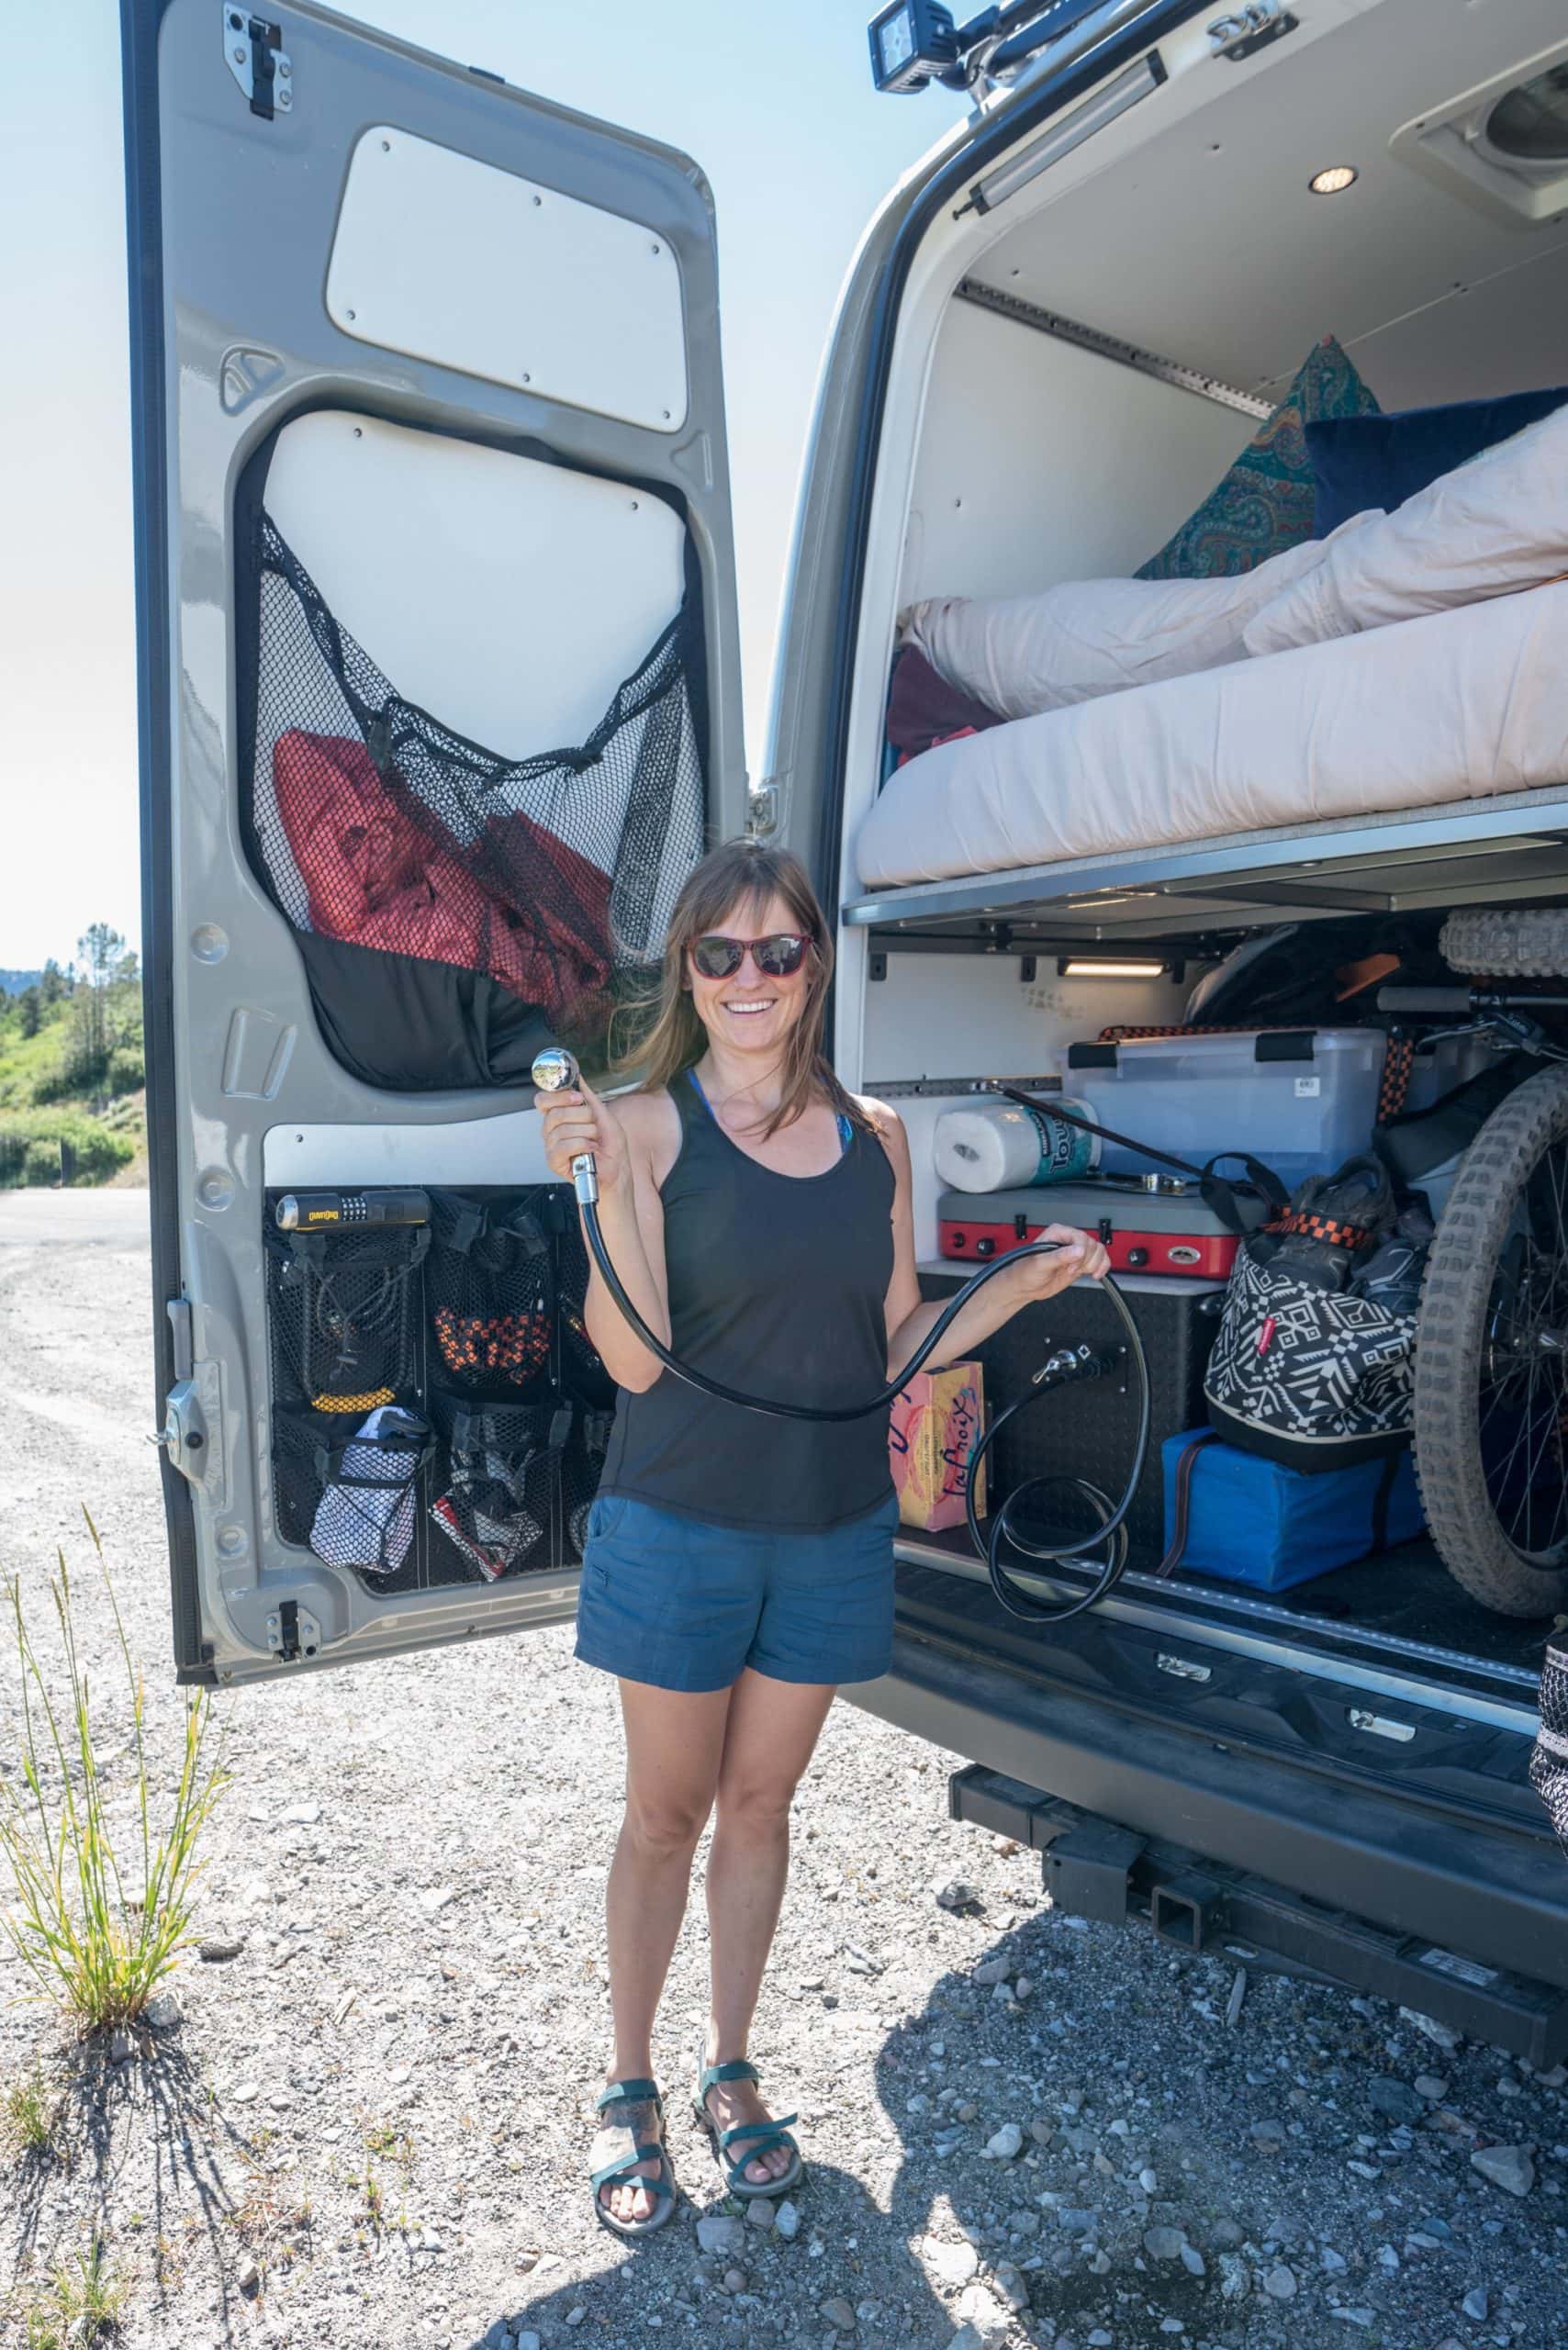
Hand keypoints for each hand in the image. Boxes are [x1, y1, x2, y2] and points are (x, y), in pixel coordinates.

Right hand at [534, 1077, 628, 1194]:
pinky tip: (590, 1148)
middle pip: (554, 1112)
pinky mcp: (554, 1161)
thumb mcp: (604, 1116)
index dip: (558, 1095)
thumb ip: (589, 1098)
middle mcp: (552, 1130)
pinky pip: (563, 1146)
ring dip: (586, 1132)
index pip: (543, 1100)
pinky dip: (582, 1144)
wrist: (617, 1171)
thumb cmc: (611, 1148)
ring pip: (561, 1129)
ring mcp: (552, 1146)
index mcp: (560, 1117)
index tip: (577, 1098)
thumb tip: (579, 1078)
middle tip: (593, 1122)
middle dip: (581, 1115)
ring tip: (595, 1139)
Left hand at [1006, 1224, 1109, 1302]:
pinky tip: (1095, 1274)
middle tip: (1071, 1270)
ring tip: (1080, 1272)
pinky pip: (1101, 1260)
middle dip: (1086, 1260)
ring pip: (1099, 1251)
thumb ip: (1059, 1256)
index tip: (1073, 1265)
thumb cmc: (1025, 1272)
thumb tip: (1077, 1250)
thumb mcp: (1040, 1264)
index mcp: (1057, 1233)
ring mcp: (1075, 1252)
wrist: (1024, 1287)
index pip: (1080, 1237)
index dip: (1080, 1252)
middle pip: (1092, 1244)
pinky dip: (1102, 1267)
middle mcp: (1068, 1240)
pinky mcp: (1081, 1263)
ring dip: (1094, 1264)